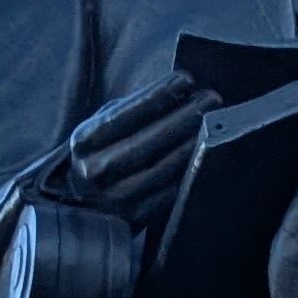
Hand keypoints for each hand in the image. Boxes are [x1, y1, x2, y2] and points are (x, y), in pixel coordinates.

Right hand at [51, 73, 213, 234]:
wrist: (82, 204)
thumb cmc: (100, 155)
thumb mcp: (102, 128)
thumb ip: (131, 110)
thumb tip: (177, 91)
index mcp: (85, 141)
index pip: (125, 114)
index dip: (158, 96)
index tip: (186, 80)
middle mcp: (97, 170)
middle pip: (147, 142)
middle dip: (183, 118)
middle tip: (211, 99)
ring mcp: (116, 198)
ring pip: (162, 169)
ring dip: (192, 144)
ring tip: (214, 123)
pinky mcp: (135, 218)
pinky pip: (170, 193)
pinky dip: (190, 171)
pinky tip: (208, 154)